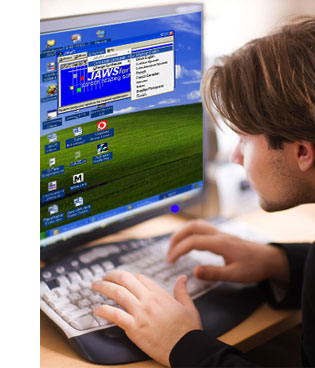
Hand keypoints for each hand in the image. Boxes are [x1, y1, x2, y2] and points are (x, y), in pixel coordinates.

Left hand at [92, 270, 201, 366]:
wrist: (188, 349)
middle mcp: (148, 300)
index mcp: (160, 294)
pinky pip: (116, 316)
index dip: (129, 277)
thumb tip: (183, 278)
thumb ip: (182, 290)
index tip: (123, 279)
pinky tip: (97, 309)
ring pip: (118, 293)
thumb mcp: (188, 306)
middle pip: (125, 280)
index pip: (139, 278)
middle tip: (104, 277)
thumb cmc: (189, 330)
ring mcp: (141, 313)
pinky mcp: (135, 328)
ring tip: (95, 286)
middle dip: (112, 275)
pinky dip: (105, 311)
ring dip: (104, 287)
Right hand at [167, 219, 288, 283]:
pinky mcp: (221, 235)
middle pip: (191, 227)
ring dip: (182, 233)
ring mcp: (220, 232)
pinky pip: (201, 227)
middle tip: (168, 253)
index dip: (178, 250)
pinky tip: (188, 242)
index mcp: (220, 243)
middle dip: (176, 238)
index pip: (193, 242)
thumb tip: (194, 272)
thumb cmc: (254, 268)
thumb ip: (215, 273)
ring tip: (174, 247)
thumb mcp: (236, 275)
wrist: (269, 259)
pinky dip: (190, 232)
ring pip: (196, 225)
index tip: (169, 261)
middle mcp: (218, 234)